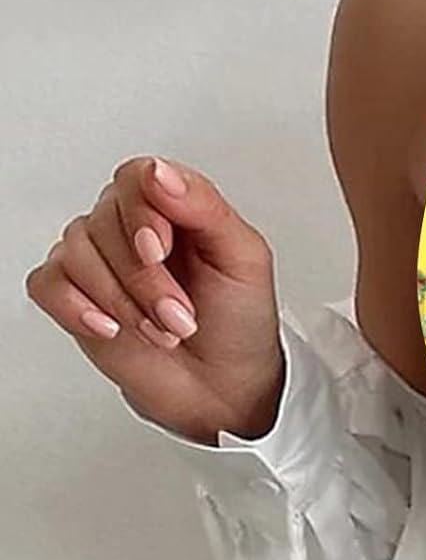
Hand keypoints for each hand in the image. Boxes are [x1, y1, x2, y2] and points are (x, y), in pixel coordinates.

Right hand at [24, 155, 285, 445]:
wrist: (226, 385)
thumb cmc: (239, 320)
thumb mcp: (244, 259)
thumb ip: (205, 208)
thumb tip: (160, 174)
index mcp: (171, 206)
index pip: (134, 179)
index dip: (141, 214)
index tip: (159, 251)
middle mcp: (128, 226)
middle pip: (103, 223)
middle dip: (145, 280)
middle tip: (180, 316)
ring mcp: (97, 260)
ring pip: (76, 255)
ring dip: (123, 303)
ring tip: (163, 331)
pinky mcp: (73, 296)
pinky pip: (48, 284)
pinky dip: (78, 309)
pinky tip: (113, 329)